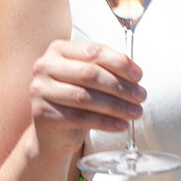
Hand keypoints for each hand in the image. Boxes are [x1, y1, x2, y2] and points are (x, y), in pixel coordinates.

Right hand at [29, 39, 145, 156]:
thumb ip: (108, 69)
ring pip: (85, 97)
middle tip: (141, 96)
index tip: (139, 76)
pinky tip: (121, 125)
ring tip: (136, 112)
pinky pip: (80, 118)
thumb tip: (136, 74)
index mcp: (58, 49)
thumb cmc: (75, 99)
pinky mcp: (41, 113)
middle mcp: (45, 66)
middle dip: (120, 86)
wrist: (52, 132)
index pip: (93, 51)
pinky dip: (105, 122)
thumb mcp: (89, 79)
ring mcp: (40, 90)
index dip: (119, 63)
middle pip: (90, 74)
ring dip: (116, 106)